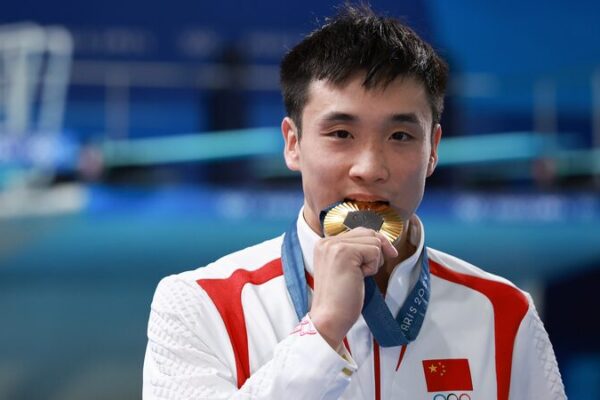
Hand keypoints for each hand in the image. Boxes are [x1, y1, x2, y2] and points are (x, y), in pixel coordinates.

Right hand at [308, 227, 397, 349]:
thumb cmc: (340, 299)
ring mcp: (334, 245)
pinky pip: (374, 251)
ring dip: (373, 261)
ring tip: (358, 277)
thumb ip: (355, 252)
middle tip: (369, 272)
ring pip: (373, 241)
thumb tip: (382, 241)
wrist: (330, 318)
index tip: (386, 254)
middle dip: (377, 252)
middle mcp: (327, 241)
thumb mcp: (346, 268)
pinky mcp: (344, 252)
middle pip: (369, 233)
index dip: (375, 244)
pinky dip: (373, 267)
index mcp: (324, 244)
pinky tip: (359, 278)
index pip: (359, 231)